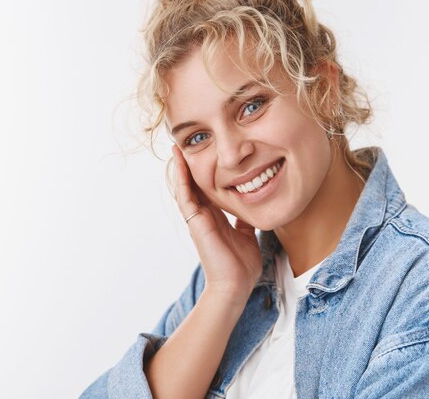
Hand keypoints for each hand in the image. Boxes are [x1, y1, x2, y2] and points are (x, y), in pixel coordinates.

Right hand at [171, 145, 262, 300]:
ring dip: (180, 168)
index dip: (204, 171)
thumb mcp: (248, 234)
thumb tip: (252, 206)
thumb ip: (245, 219)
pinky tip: (178, 164)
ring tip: (176, 148)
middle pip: (193, 184)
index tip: (205, 153)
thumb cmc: (241, 265)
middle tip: (185, 144)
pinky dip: (181, 179)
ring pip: (185, 188)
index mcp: (215, 217)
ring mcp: (197, 219)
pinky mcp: (195, 222)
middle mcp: (204, 216)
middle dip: (189, 165)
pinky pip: (185, 196)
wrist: (235, 284)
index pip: (207, 189)